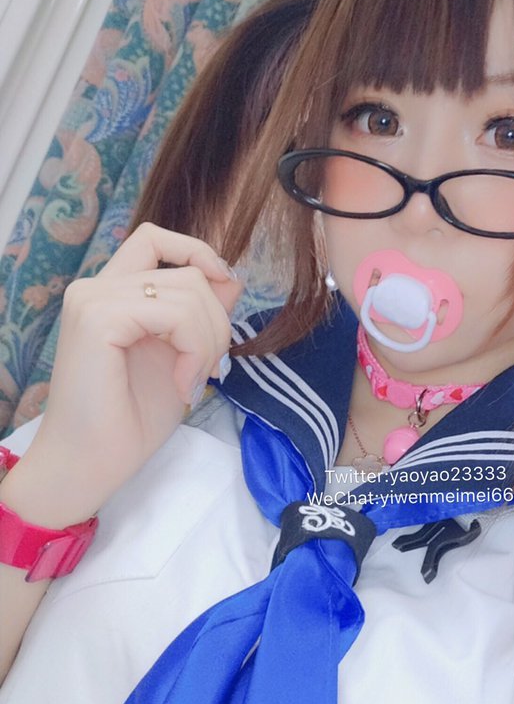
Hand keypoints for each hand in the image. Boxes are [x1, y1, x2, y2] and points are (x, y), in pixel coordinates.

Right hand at [14, 223, 243, 524]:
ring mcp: (93, 299)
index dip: (199, 254)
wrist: (92, 464)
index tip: (224, 293)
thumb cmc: (130, 420)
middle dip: (217, 323)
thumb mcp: (180, 356)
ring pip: (190, 290)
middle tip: (207, 371)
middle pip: (189, 272)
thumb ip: (199, 315)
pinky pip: (175, 313)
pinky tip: (182, 383)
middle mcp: (96, 287)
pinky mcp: (97, 318)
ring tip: (192, 382)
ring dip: (208, 341)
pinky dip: (193, 349)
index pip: (157, 240)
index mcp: (111, 293)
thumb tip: (231, 278)